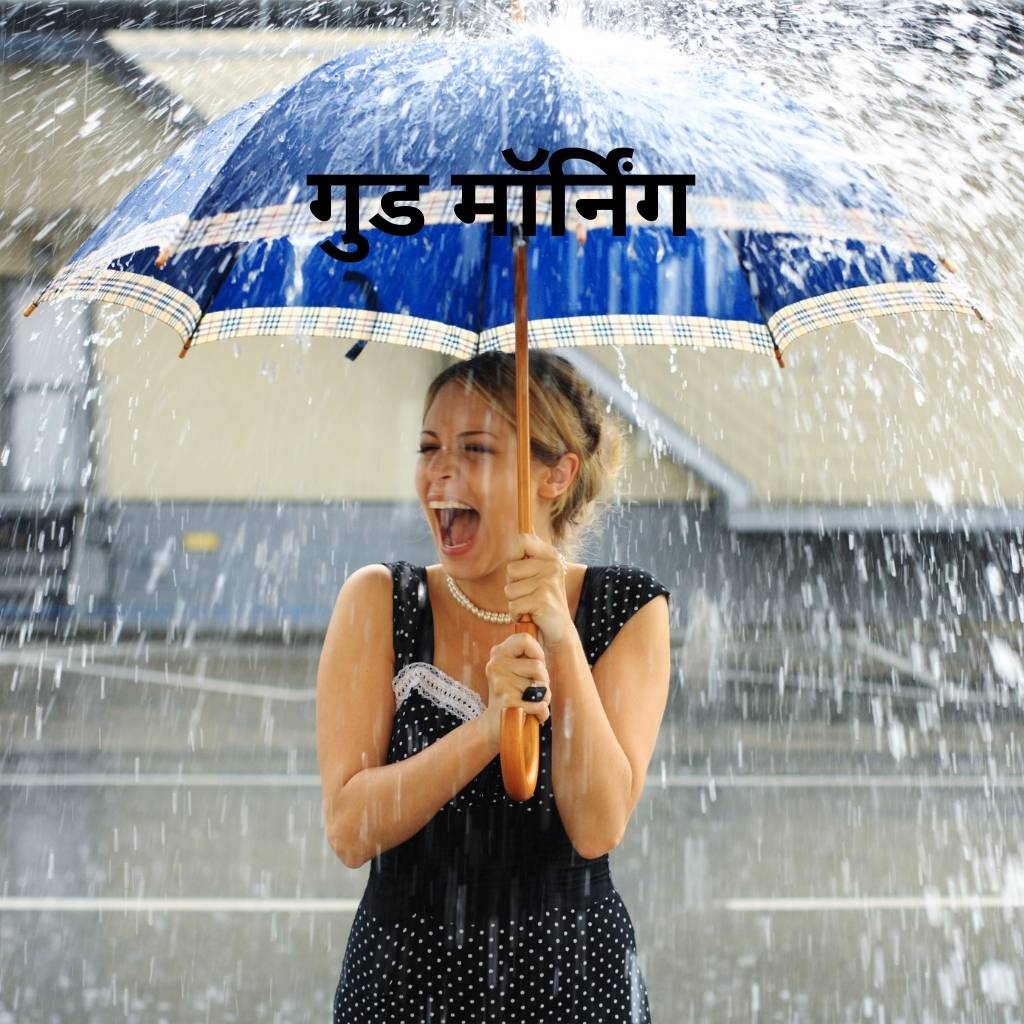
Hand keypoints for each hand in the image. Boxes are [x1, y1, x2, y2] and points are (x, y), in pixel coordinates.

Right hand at [482, 631, 550, 748]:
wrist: (495, 726)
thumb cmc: (513, 694)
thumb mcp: (515, 669)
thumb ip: (525, 654)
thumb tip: (541, 630)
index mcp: (498, 653)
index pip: (526, 639)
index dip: (538, 653)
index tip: (536, 665)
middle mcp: (496, 665)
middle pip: (538, 665)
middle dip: (543, 681)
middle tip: (532, 690)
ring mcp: (500, 684)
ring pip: (541, 686)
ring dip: (544, 697)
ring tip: (531, 702)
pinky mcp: (507, 703)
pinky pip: (539, 704)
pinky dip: (541, 713)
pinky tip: (532, 715)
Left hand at [504, 533, 573, 649]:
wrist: (559, 630)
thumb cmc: (540, 601)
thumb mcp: (535, 574)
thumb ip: (525, 555)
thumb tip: (520, 529)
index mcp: (551, 555)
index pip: (521, 540)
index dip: (514, 556)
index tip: (522, 572)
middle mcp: (552, 565)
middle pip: (510, 569)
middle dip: (513, 585)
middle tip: (529, 594)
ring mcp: (548, 582)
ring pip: (509, 589)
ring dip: (515, 602)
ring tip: (531, 605)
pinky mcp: (542, 600)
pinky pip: (513, 605)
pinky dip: (518, 614)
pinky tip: (532, 616)